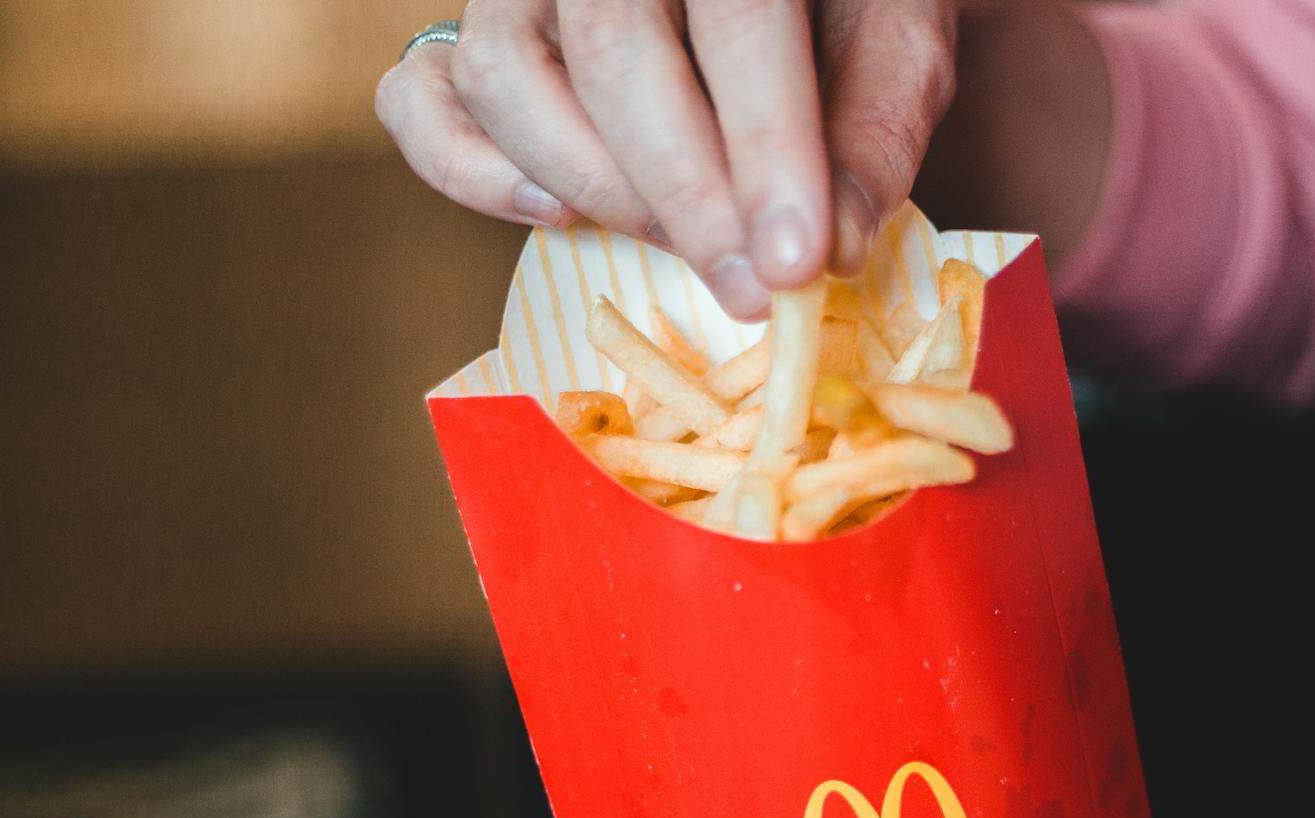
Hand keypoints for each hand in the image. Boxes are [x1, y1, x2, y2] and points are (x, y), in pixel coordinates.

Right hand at [375, 0, 961, 319]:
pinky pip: (419, 97)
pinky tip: (557, 215)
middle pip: (613, 55)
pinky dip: (469, 170)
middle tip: (751, 292)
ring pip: (505, 74)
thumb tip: (831, 243)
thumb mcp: (895, 38)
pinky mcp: (467, 33)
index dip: (764, 149)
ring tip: (678, 244)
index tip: (796, 262)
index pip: (736, 18)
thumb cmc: (838, 4)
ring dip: (596, 187)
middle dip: (688, 198)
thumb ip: (875, 130)